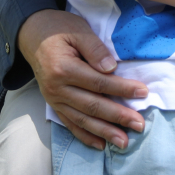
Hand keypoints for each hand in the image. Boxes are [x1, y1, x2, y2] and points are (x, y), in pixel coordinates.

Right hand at [17, 9, 147, 149]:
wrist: (32, 34)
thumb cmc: (59, 29)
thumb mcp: (79, 30)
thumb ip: (95, 49)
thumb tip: (111, 68)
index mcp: (64, 68)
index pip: (99, 83)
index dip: (122, 89)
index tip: (143, 92)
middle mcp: (57, 88)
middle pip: (92, 105)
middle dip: (118, 116)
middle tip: (139, 125)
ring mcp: (54, 99)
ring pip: (82, 120)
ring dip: (104, 132)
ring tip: (124, 142)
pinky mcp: (53, 104)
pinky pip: (69, 124)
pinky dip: (85, 136)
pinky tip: (100, 145)